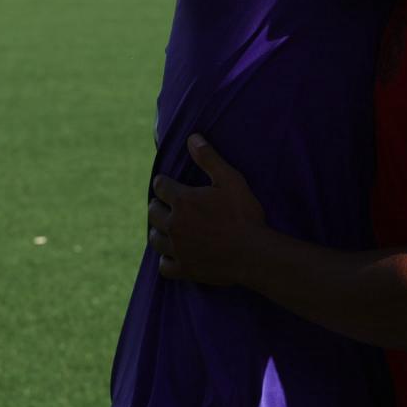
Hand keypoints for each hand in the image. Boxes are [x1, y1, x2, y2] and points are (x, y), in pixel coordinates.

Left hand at [149, 134, 268, 284]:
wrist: (253, 253)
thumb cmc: (244, 215)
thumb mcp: (231, 180)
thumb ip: (209, 158)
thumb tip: (192, 137)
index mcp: (183, 201)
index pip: (160, 186)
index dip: (165, 183)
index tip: (170, 184)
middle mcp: (174, 224)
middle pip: (153, 212)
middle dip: (158, 206)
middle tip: (168, 206)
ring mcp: (177, 249)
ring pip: (154, 239)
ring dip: (159, 232)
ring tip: (168, 229)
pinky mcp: (184, 269)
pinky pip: (164, 265)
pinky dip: (167, 259)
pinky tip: (175, 255)